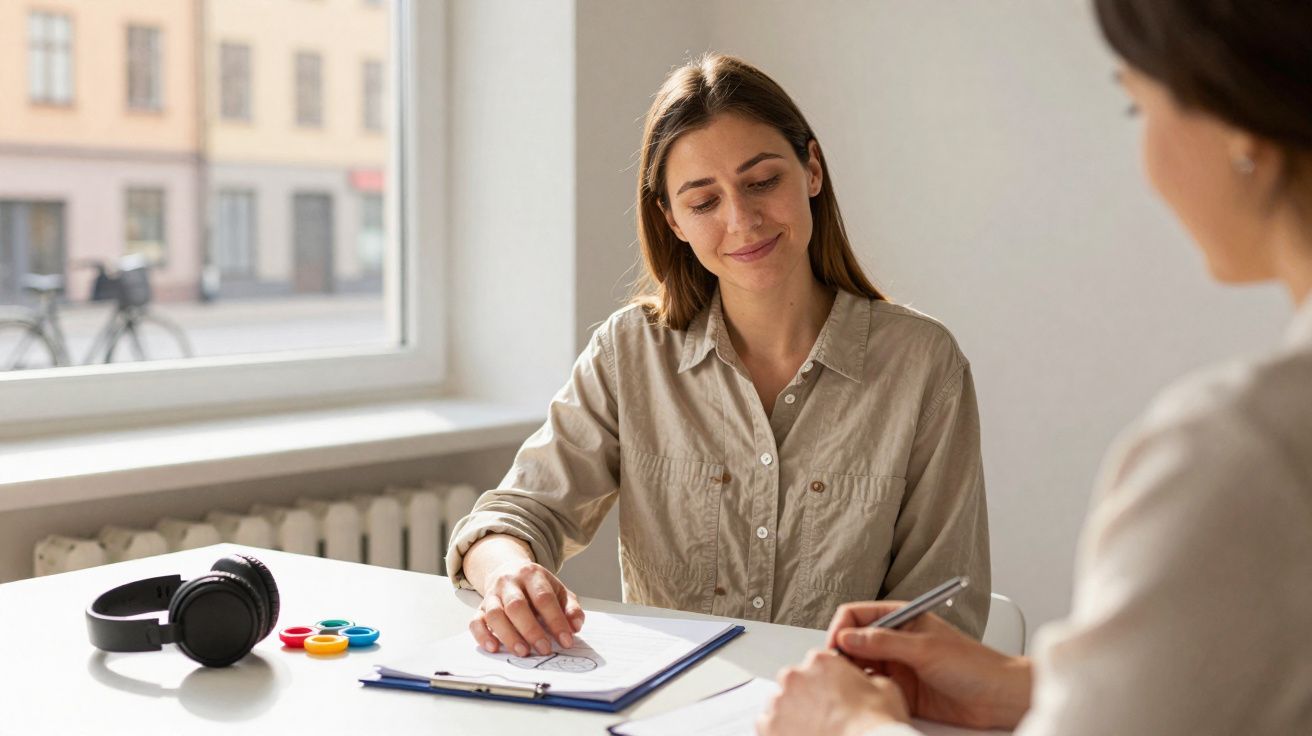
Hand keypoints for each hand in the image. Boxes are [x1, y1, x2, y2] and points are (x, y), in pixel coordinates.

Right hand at [464, 536, 583, 656]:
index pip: (544, 598)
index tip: (566, 640)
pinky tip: (494, 648)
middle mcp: (509, 582)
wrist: (509, 571)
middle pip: (517, 605)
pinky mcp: (479, 608)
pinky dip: (483, 636)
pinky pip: (475, 621)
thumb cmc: (536, 587)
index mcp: (532, 575)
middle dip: (531, 630)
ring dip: (509, 635)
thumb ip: (570, 608)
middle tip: (544, 649)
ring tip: (523, 652)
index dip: (556, 621)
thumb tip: (575, 627)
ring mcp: (492, 595)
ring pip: (495, 614)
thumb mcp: (558, 591)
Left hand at [757, 648, 908, 735]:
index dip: (829, 679)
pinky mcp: (767, 728)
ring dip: (794, 714)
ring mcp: (778, 704)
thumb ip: (869, 677)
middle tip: (828, 715)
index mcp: (819, 662)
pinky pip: (769, 727)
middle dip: (809, 696)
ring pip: (782, 704)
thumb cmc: (872, 726)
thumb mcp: (886, 689)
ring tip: (816, 730)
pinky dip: (782, 732)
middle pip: (797, 682)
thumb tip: (868, 679)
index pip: (818, 663)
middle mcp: (794, 678)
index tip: (835, 693)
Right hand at [826, 601, 1031, 729]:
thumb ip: (883, 642)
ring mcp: (896, 665)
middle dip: (840, 653)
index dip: (841, 629)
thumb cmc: (973, 665)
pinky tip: (865, 697)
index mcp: (901, 617)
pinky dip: (863, 691)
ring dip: (850, 673)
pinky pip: (871, 688)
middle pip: (853, 641)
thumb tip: (847, 637)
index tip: (834, 648)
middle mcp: (895, 639)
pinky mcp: (899, 690)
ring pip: (858, 666)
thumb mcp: (925, 649)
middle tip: (834, 670)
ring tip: (847, 685)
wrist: (998, 697)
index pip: (857, 615)